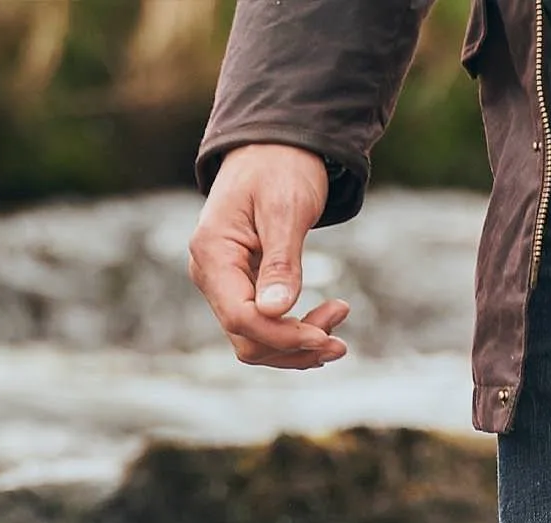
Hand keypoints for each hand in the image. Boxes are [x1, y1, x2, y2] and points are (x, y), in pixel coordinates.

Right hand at [189, 144, 353, 368]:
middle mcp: (209, 274)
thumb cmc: (281, 168)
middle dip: (294, 346)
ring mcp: (223, 284)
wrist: (274, 147)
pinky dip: (293, 334)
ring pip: (255, 341)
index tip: (326, 336)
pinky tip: (324, 326)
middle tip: (340, 341)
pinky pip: (263, 327)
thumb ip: (280, 262)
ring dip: (297, 346)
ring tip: (338, 327)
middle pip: (247, 339)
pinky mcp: (241, 287)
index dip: (283, 336)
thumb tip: (274, 311)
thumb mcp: (286, 209)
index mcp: (212, 253)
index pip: (242, 318)